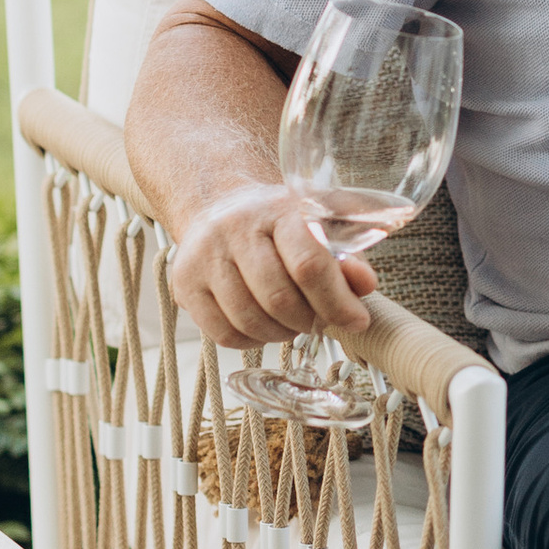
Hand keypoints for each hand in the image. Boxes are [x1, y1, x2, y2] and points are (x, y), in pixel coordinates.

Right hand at [168, 181, 383, 347]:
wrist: (221, 207)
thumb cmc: (281, 224)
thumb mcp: (322, 227)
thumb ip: (348, 256)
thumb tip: (365, 285)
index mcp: (279, 208)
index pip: (308, 263)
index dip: (337, 301)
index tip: (356, 320)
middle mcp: (235, 227)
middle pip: (278, 297)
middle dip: (309, 320)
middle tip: (319, 321)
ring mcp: (204, 255)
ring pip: (249, 320)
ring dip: (281, 334)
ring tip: (292, 323)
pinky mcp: (184, 282)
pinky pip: (222, 333)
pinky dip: (251, 341)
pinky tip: (263, 326)